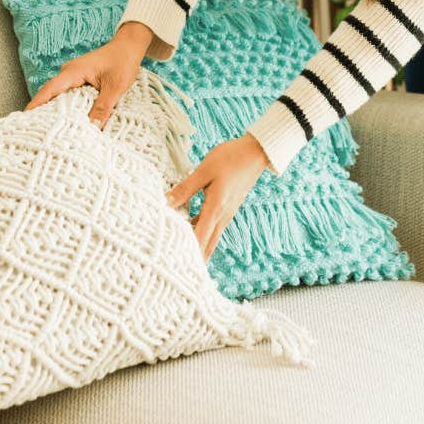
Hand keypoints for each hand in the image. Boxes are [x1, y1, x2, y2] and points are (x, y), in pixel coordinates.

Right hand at [23, 27, 151, 128]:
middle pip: (49, 95)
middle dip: (42, 112)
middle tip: (36, 132)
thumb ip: (103, 108)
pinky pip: (67, 95)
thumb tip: (92, 128)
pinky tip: (67, 120)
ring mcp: (72, 76)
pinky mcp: (78, 80)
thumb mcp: (115, 87)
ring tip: (49, 130)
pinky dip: (66, 107)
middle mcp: (68, 72)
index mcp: (72, 71)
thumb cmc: (122, 61)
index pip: (49, 90)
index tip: (25, 119)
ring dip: (55, 110)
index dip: (36, 105)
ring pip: (58, 96)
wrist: (129, 46)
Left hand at [165, 135, 269, 259]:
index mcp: (215, 209)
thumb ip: (185, 189)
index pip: (199, 239)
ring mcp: (226, 212)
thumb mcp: (204, 171)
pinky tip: (192, 232)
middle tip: (179, 271)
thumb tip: (166, 202)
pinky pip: (213, 227)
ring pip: (211, 237)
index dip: (187, 253)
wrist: (257, 152)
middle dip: (194, 259)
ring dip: (199, 248)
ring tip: (184, 258)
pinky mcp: (227, 207)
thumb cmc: (231, 158)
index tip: (174, 266)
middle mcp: (222, 216)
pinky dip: (203, 234)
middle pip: (206, 245)